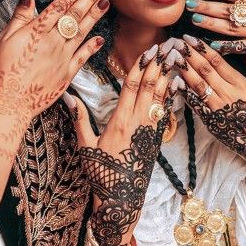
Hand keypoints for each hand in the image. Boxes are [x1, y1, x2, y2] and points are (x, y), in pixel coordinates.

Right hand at [0, 0, 109, 125]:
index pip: (59, 6)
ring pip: (82, 32)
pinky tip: (100, 39)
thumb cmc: (0, 72)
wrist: (8, 104)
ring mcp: (62, 57)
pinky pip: (83, 57)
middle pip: (75, 15)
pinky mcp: (67, 74)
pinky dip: (92, 47)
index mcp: (37, 30)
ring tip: (105, 3)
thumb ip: (19, 18)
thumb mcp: (3, 40)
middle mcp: (54, 41)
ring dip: (95, 16)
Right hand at [71, 47, 171, 245]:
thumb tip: (68, 97)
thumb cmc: (101, 173)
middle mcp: (137, 123)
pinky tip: (177, 84)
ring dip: (168, 76)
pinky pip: (165, 112)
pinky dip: (172, 96)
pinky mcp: (156, 138)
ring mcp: (149, 130)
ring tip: (175, 59)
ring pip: (160, 97)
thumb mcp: (85, 146)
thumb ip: (79, 119)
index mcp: (119, 121)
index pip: (131, 87)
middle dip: (158, 65)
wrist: (121, 198)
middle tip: (167, 46)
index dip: (140, 67)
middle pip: (150, 87)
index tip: (148, 51)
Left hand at [176, 35, 245, 210]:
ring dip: (183, 70)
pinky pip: (195, 104)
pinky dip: (184, 93)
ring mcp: (218, 107)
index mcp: (240, 83)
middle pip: (204, 70)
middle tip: (175, 41)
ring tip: (172, 57)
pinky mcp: (211, 120)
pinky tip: (174, 82)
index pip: (217, 61)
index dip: (201, 48)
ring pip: (197, 85)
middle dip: (188, 54)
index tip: (189, 37)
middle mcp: (228, 93)